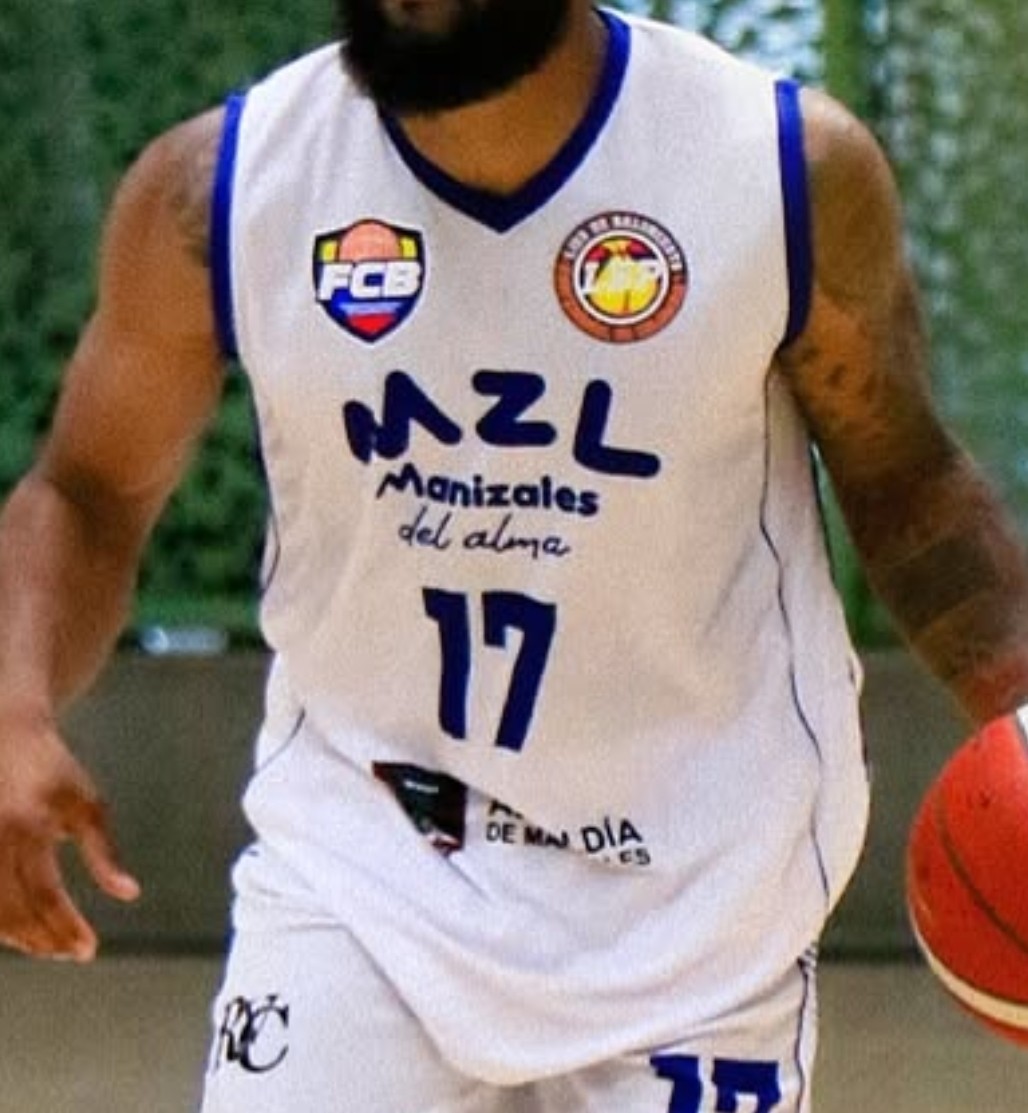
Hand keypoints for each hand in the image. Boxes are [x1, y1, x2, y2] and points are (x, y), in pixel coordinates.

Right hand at [0, 710, 139, 960]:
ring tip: (50, 947)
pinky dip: (0, 922)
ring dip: (20, 938)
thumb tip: (130, 894)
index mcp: (30, 827)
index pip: (47, 894)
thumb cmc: (54, 773)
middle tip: (71, 954)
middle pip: (15, 911)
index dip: (66, 928)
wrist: (4, 735)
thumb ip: (104, 852)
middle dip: (45, 940)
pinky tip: (21, 931)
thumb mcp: (88, 804)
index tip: (88, 950)